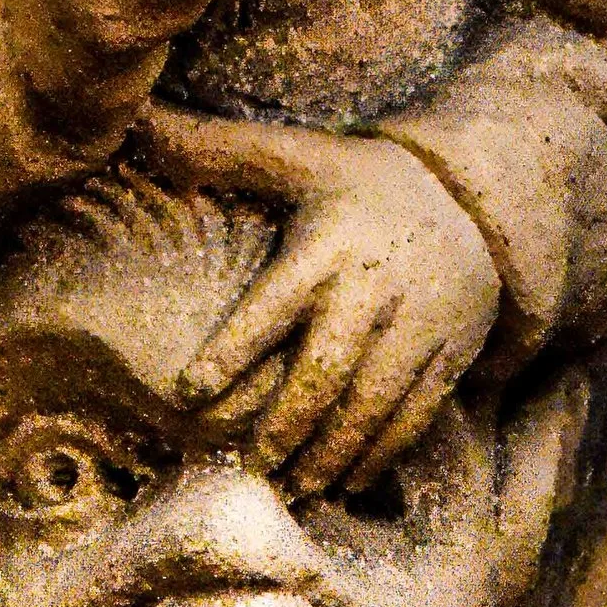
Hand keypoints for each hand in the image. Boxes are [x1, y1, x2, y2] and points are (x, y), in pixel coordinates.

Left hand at [142, 108, 502, 496]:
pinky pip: (417, 412)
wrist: (470, 197)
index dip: (230, 352)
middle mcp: (373, 289)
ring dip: (331, 453)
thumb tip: (136, 119)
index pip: (271, 306)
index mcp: (326, 247)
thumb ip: (216, 149)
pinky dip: (382, 452)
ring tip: (292, 487)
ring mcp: (419, 324)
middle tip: (248, 468)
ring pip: (372, 403)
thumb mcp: (295, 157)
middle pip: (326, 371)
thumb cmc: (358, 184)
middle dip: (285, 426)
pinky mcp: (453, 350)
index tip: (188, 394)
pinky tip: (348, 480)